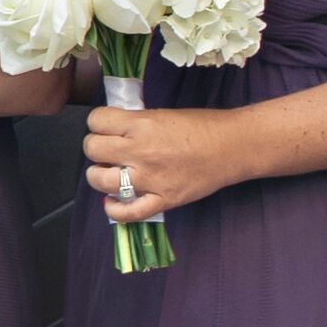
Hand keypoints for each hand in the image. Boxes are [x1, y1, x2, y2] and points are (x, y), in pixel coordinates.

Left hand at [84, 98, 249, 226]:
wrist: (233, 147)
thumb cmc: (203, 126)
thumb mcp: (162, 114)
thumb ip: (135, 123)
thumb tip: (112, 131)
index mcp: (141, 124)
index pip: (96, 120)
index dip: (98, 123)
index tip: (106, 127)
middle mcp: (140, 151)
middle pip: (92, 148)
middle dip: (96, 147)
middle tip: (109, 149)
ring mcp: (149, 178)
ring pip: (99, 180)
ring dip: (98, 175)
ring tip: (109, 172)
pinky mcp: (162, 200)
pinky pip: (126, 212)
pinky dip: (113, 209)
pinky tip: (113, 201)